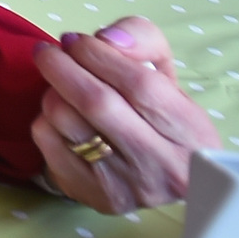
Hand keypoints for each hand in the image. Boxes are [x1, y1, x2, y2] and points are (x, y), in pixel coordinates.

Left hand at [31, 15, 220, 212]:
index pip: (140, 85)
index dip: (99, 55)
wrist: (157, 172)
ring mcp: (129, 188)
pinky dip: (45, 118)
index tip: (76, 40)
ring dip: (53, 92)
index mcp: (193, 133)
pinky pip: (48, 143)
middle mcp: (165, 167)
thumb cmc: (158, 113)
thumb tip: (107, 39)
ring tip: (60, 85)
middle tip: (46, 50)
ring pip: (67, 121)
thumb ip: (144, 39)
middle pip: (98, 103)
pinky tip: (61, 115)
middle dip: (62, 67)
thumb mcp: (164, 70)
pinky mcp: (95, 198)